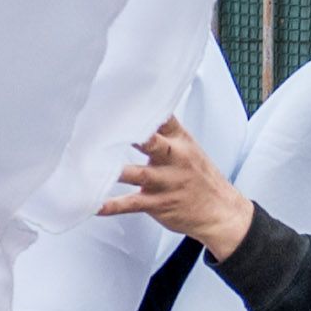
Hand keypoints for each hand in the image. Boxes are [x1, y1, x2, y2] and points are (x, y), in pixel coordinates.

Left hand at [104, 115, 255, 260]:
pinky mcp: (157, 203)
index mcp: (180, 141)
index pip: (163, 118)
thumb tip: (136, 108)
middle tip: (107, 126)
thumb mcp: (187, 147)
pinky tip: (93, 204)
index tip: (119, 98)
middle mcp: (174, 159)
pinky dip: (111, 205)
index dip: (144, 108)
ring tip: (89, 165)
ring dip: (116, 171)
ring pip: (139, 174)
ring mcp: (165, 182)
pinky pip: (131, 204)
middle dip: (134, 135)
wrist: (221, 212)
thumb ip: (162, 130)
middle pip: (153, 143)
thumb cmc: (198, 176)